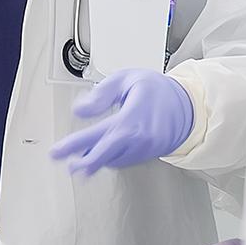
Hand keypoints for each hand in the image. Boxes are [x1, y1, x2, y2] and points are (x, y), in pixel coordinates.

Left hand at [49, 68, 194, 176]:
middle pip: (104, 156)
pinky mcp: (146, 155)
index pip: (97, 135)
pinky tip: (101, 154)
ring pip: (112, 160)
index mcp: (131, 118)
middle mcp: (138, 138)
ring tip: (80, 160)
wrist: (188, 107)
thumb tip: (80, 109)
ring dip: (95, 160)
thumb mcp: (127, 79)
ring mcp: (143, 149)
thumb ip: (101, 93)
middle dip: (83, 163)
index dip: (74, 145)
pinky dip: (110, 158)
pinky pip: (123, 160)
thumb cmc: (157, 90)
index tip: (57, 152)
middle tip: (68, 165)